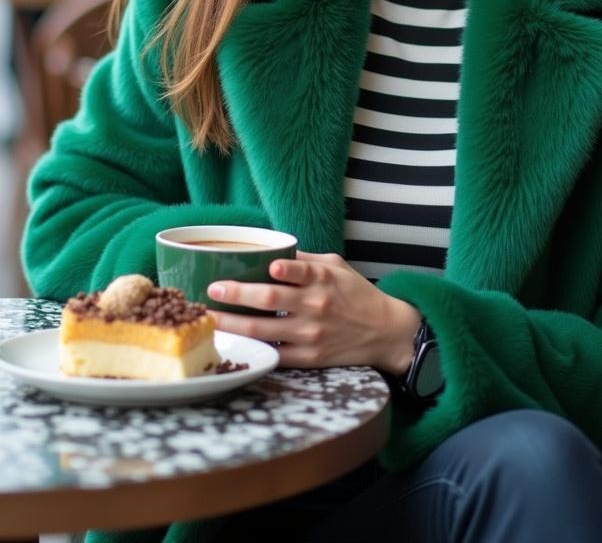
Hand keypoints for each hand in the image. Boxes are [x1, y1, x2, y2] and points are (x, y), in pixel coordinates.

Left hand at [208, 250, 420, 372]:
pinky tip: (233, 342)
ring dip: (232, 323)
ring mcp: (310, 334)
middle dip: (236, 294)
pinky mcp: (308, 358)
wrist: (384, 332)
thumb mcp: (337, 266)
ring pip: (262, 329)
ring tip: (211, 317)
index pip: (297, 270)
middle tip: (213, 289)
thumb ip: (305, 260)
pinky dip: (252, 347)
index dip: (278, 269)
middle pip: (268, 299)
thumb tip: (271, 250)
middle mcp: (315, 305)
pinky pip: (273, 353)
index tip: (259, 266)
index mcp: (322, 278)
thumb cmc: (356, 294)